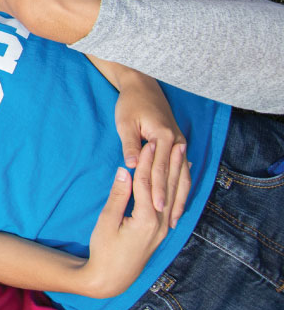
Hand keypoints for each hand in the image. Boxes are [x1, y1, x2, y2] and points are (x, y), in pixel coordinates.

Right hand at [79, 145, 186, 297]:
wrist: (113, 278)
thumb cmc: (104, 250)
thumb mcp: (106, 222)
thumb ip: (119, 195)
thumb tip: (125, 171)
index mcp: (146, 219)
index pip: (147, 183)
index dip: (147, 162)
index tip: (148, 144)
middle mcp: (161, 222)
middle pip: (166, 186)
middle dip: (169, 163)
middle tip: (174, 142)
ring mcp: (165, 228)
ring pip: (174, 194)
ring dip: (178, 173)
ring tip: (182, 154)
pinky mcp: (163, 230)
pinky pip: (174, 204)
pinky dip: (177, 188)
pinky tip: (180, 178)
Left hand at [112, 76, 189, 220]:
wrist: (143, 86)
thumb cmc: (130, 104)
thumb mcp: (125, 123)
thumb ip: (130, 145)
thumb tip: (132, 166)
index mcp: (163, 136)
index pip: (160, 170)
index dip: (159, 191)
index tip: (156, 209)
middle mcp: (176, 141)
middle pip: (176, 176)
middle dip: (173, 200)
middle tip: (169, 224)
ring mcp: (180, 143)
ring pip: (184, 175)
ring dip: (181, 197)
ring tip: (176, 218)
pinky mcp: (177, 144)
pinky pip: (183, 169)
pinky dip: (182, 186)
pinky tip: (179, 200)